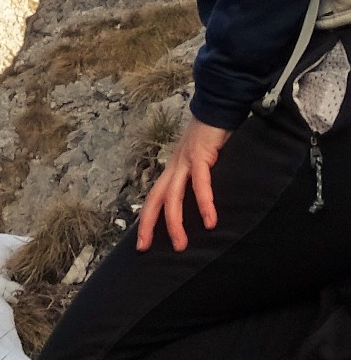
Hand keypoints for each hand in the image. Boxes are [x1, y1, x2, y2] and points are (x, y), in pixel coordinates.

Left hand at [136, 117, 232, 252]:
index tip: (142, 243)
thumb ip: (198, 181)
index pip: (154, 198)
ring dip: (175, 222)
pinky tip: (210, 221)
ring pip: (172, 196)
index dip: (146, 220)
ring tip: (181, 245)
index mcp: (173, 170)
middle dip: (148, 225)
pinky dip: (204, 203)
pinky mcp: (200, 156)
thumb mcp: (201, 164)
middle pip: (155, 199)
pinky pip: (200, 183)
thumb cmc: (212, 139)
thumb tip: (204, 207)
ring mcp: (184, 162)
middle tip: (145, 248)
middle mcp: (174, 167)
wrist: (218, 110)